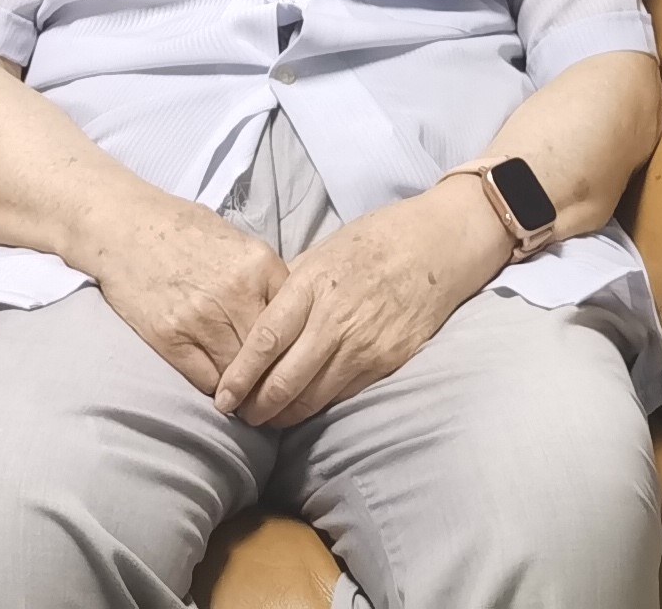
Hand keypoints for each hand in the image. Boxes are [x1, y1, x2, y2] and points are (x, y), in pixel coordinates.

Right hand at [87, 192, 287, 397]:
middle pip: (269, 353)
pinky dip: (215, 387)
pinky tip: (218, 384)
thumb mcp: (237, 241)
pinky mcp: (169, 338)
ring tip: (247, 393)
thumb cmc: (183, 229)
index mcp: (258, 264)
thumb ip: (265, 278)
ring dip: (243, 385)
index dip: (295, 346)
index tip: (294, 361)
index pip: (294, 322)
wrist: (124, 225)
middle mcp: (234, 293)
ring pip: (239, 373)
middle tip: (275, 389)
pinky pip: (206, 381)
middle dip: (271, 372)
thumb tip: (290, 317)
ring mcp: (201, 318)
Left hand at [214, 177, 508, 427]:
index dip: (239, 376)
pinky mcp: (388, 362)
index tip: (222, 398)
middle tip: (241, 416)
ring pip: (312, 397)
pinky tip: (306, 408)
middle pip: (284, 381)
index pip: (265, 341)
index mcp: (311, 286)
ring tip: (269, 419)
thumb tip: (257, 320)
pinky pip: (343, 396)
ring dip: (285, 415)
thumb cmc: (375, 241)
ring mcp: (364, 345)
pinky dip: (319, 406)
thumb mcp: (323, 251)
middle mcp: (335, 320)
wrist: (439, 245)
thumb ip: (291, 288)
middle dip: (257, 407)